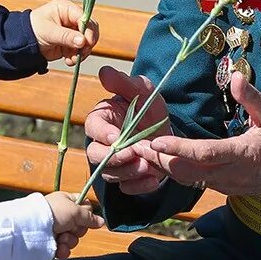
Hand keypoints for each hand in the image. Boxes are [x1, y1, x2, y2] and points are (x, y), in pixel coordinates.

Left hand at [29, 0, 99, 65]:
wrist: (23, 43)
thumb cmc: (33, 30)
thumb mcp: (49, 32)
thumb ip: (67, 36)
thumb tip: (83, 41)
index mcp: (67, 8)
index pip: (84, 18)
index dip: (88, 30)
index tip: (87, 43)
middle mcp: (72, 18)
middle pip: (90, 29)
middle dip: (87, 43)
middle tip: (81, 53)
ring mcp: (73, 30)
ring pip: (87, 41)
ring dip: (81, 52)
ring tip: (72, 59)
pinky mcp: (72, 42)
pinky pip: (81, 50)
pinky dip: (77, 56)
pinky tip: (69, 60)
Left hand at [44, 192, 104, 259]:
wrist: (33, 228)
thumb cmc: (55, 212)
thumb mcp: (75, 211)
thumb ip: (90, 217)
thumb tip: (102, 222)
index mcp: (67, 202)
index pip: (85, 207)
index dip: (87, 213)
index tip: (83, 216)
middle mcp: (63, 216)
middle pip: (81, 226)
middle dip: (77, 230)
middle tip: (69, 228)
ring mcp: (57, 231)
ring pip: (74, 239)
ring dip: (69, 240)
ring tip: (61, 238)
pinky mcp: (52, 244)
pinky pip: (65, 249)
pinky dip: (63, 250)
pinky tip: (59, 248)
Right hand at [84, 67, 171, 194]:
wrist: (168, 133)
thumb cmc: (149, 109)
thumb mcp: (143, 91)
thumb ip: (125, 83)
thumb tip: (104, 71)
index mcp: (102, 120)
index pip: (93, 127)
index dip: (102, 134)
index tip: (116, 137)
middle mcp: (102, 144)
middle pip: (96, 155)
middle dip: (115, 157)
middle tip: (134, 154)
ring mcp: (113, 164)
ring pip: (109, 174)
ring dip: (128, 172)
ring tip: (148, 166)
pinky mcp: (126, 179)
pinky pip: (126, 188)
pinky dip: (139, 186)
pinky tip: (155, 180)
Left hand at [136, 74, 260, 195]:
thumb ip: (253, 97)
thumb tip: (235, 76)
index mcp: (244, 154)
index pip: (204, 154)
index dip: (178, 148)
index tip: (156, 140)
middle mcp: (232, 175)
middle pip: (187, 171)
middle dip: (159, 159)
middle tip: (134, 144)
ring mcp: (228, 186)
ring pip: (188, 179)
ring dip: (165, 166)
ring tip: (141, 151)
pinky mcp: (226, 189)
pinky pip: (196, 182)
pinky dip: (177, 172)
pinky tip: (163, 160)